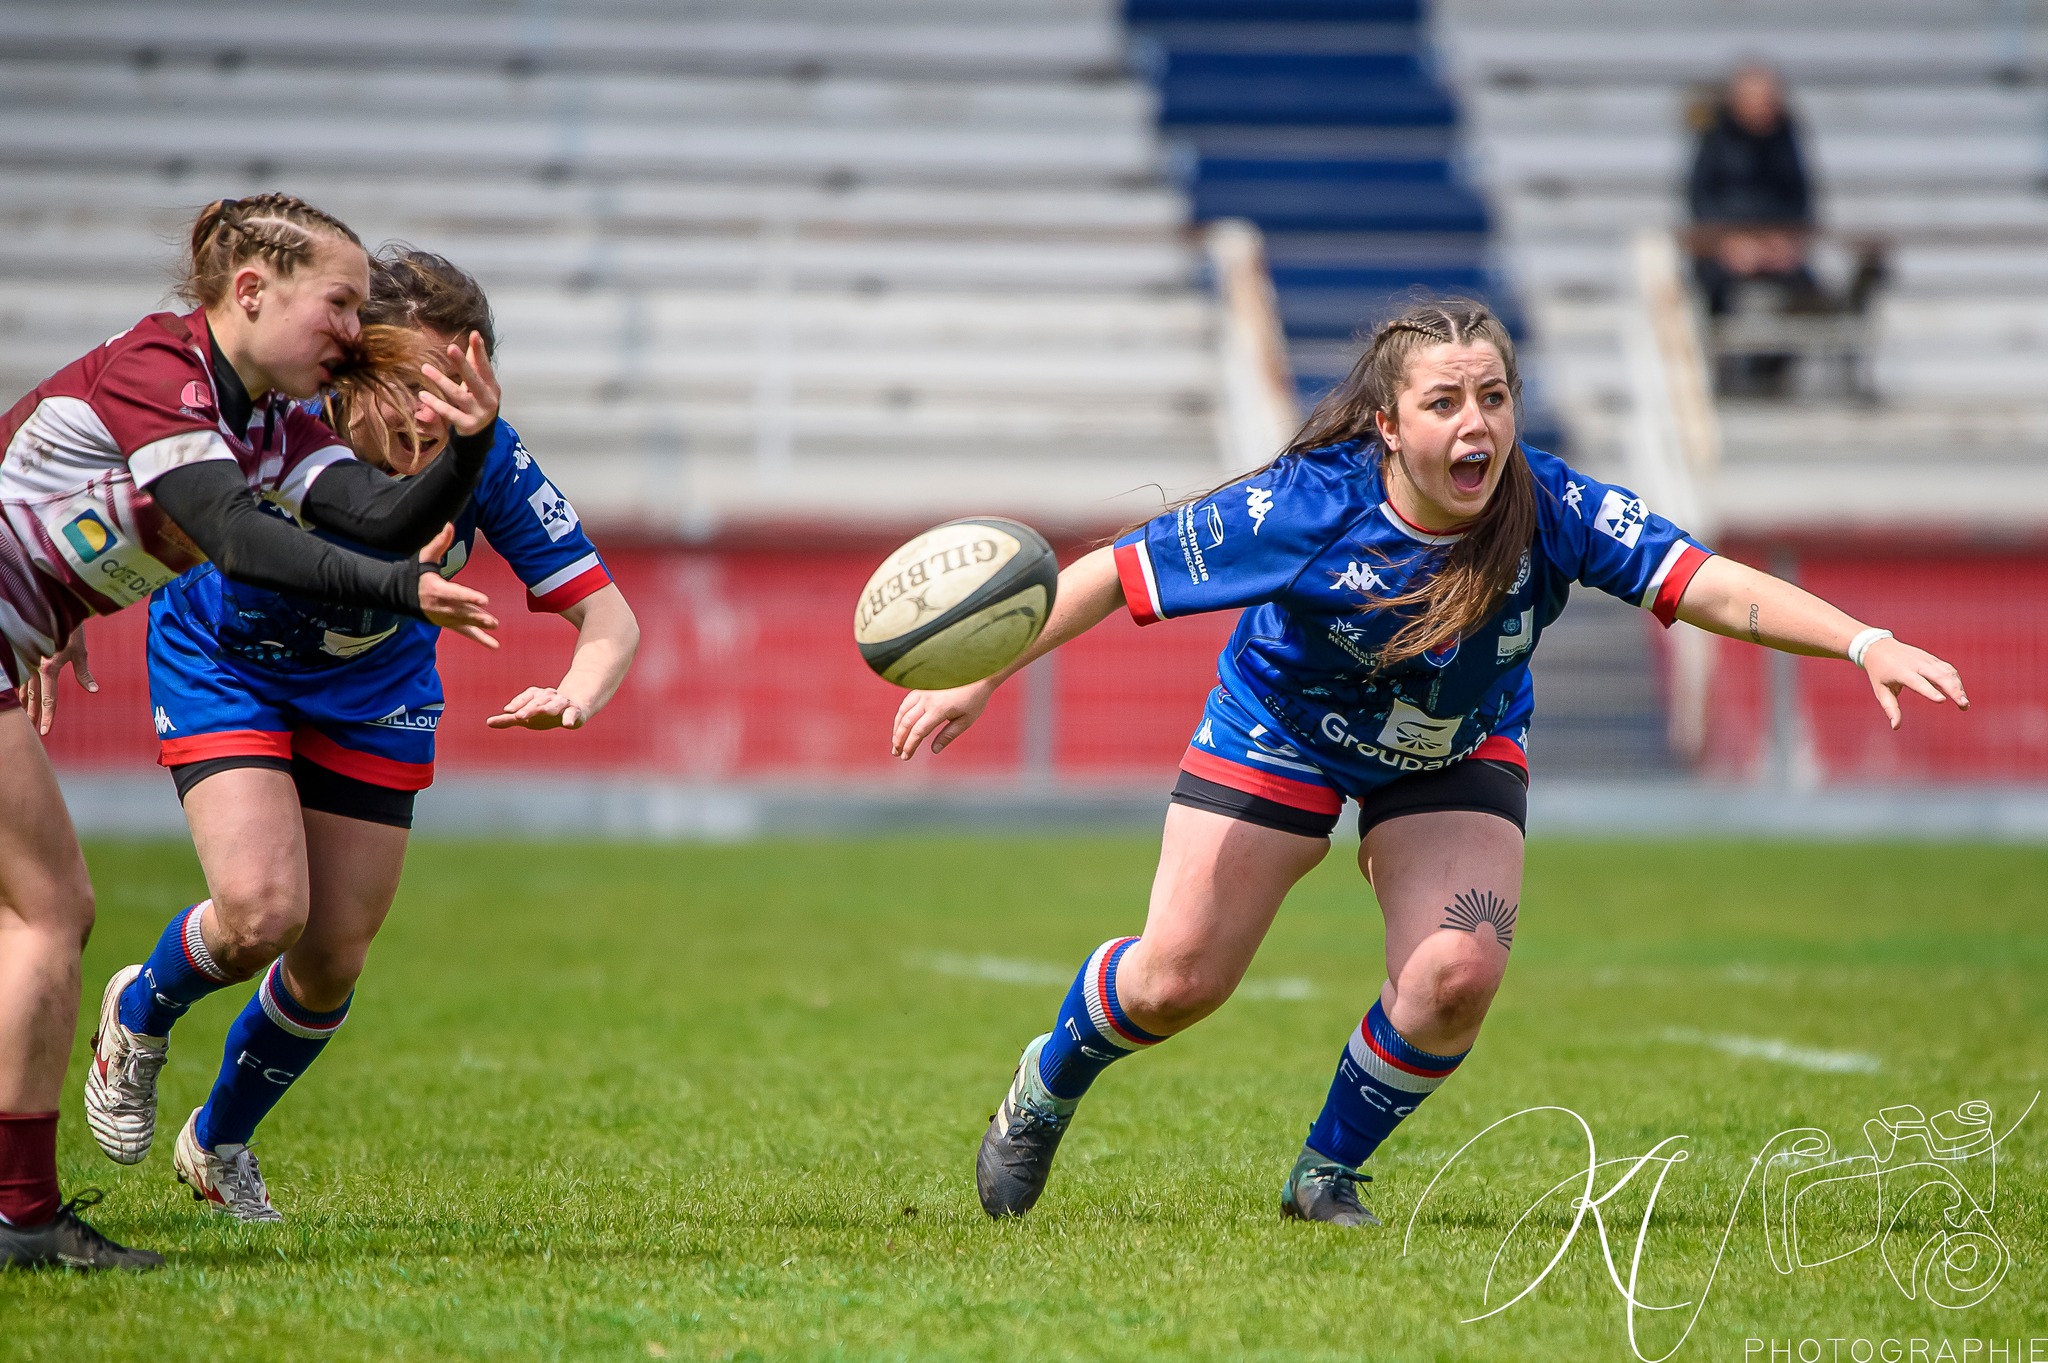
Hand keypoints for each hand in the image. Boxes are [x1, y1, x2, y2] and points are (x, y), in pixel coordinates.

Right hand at [20, 629, 96, 735]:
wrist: (52, 608)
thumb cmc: (69, 628)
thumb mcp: (79, 651)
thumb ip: (84, 673)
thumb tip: (94, 691)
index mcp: (47, 669)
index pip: (48, 699)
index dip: (48, 717)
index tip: (46, 732)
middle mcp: (32, 667)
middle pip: (32, 697)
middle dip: (33, 714)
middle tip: (33, 731)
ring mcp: (25, 661)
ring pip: (22, 688)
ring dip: (24, 703)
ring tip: (25, 717)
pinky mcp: (23, 656)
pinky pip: (18, 676)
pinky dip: (19, 688)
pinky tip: (19, 696)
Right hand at [417, 524, 497, 647]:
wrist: (400, 595)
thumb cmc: (415, 573)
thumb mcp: (424, 557)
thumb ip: (439, 543)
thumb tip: (449, 524)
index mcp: (436, 589)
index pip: (455, 594)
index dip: (470, 597)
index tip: (485, 600)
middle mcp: (440, 606)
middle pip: (462, 611)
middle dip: (477, 615)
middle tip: (492, 620)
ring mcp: (445, 617)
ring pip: (465, 622)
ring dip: (480, 626)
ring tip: (494, 626)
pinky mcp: (449, 624)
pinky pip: (466, 633)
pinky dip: (480, 639)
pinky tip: (495, 646)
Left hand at [418, 331, 499, 437]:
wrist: (481, 435)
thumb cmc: (478, 404)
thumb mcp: (480, 385)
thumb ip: (476, 364)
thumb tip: (474, 335)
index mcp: (492, 387)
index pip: (485, 366)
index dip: (480, 351)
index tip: (474, 334)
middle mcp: (488, 400)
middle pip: (474, 379)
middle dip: (463, 364)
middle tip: (451, 348)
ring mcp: (478, 414)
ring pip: (458, 396)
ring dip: (441, 381)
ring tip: (425, 368)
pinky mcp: (467, 425)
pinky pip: (449, 413)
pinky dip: (436, 404)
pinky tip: (423, 395)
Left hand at [486, 686, 587, 730]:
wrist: (575, 708)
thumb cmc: (545, 714)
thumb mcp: (526, 717)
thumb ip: (508, 720)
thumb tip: (488, 723)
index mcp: (537, 696)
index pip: (527, 696)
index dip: (518, 702)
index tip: (508, 710)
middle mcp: (549, 696)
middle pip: (538, 701)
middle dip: (529, 708)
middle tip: (519, 716)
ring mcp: (563, 703)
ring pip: (555, 704)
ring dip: (548, 708)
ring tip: (542, 712)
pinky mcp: (575, 712)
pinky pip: (572, 713)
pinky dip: (570, 718)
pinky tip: (567, 725)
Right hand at [892, 680, 996, 759]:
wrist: (976, 670)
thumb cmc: (975, 697)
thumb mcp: (966, 720)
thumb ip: (948, 735)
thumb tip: (934, 750)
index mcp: (939, 709)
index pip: (918, 731)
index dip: (910, 746)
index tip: (905, 757)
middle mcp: (927, 699)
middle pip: (906, 722)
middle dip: (898, 739)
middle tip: (896, 753)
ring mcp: (923, 690)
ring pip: (903, 710)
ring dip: (897, 727)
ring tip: (895, 740)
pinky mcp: (922, 685)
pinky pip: (907, 701)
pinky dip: (901, 714)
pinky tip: (901, 723)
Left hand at [1862, 636, 1967, 729]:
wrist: (1880, 647)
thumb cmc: (1880, 673)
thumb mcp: (1880, 690)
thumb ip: (1890, 708)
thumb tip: (1895, 727)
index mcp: (1900, 671)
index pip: (1918, 681)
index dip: (1930, 691)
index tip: (1942, 700)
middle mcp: (1916, 664)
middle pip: (1939, 675)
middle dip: (1953, 690)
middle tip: (1964, 705)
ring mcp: (1926, 659)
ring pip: (1947, 671)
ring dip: (1958, 687)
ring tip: (1964, 704)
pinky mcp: (1932, 658)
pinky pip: (1948, 669)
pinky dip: (1956, 681)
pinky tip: (1960, 693)